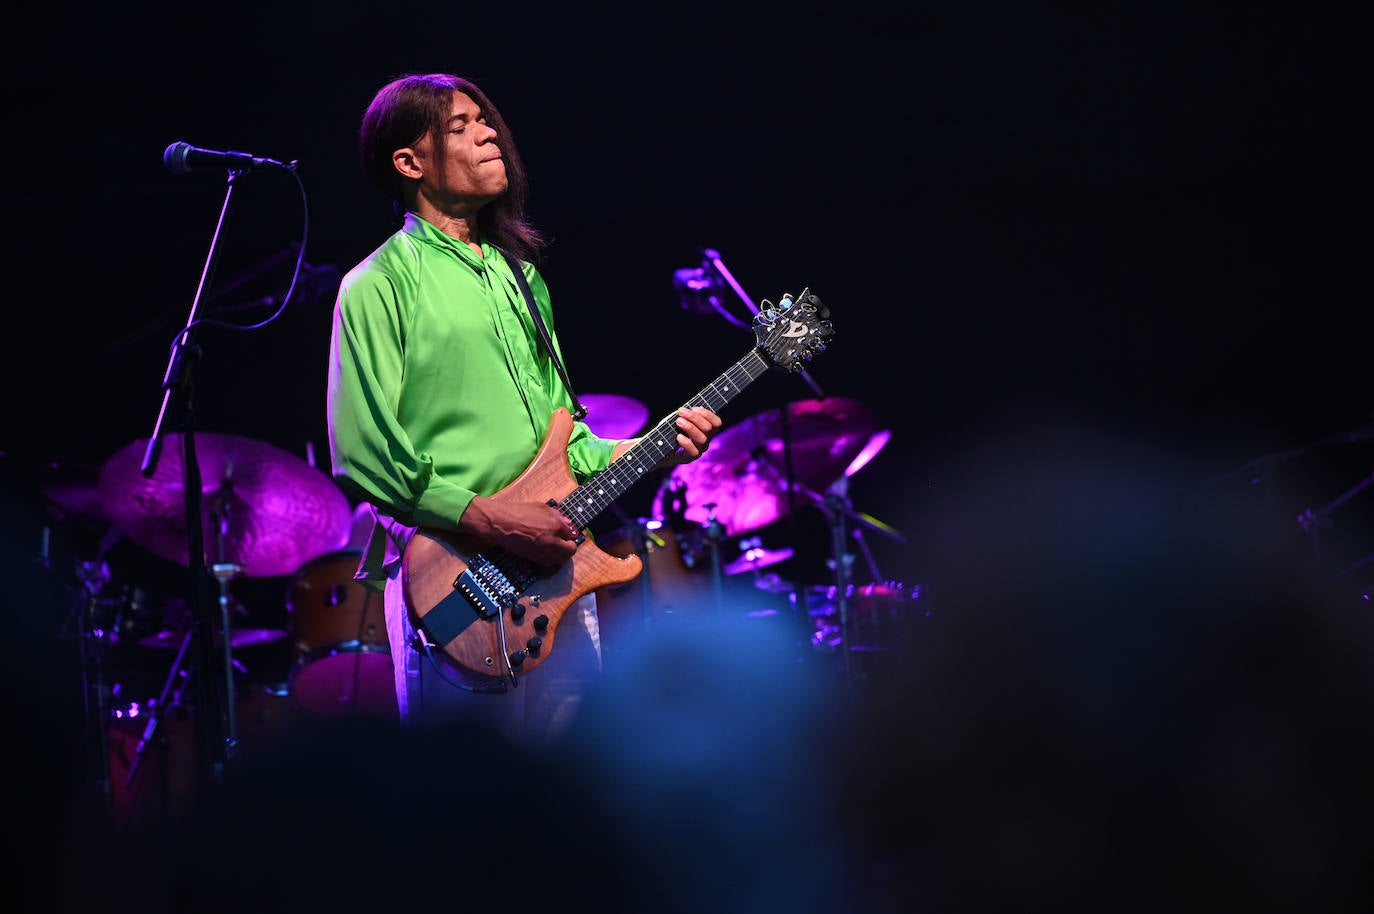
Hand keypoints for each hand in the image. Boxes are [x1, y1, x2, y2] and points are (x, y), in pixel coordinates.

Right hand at [460, 496, 579, 565]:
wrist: (501, 525)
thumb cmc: (518, 513)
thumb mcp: (541, 508)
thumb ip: (557, 516)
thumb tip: (567, 523)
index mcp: (555, 525)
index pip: (571, 534)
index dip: (570, 533)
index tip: (567, 533)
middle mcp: (552, 541)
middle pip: (570, 550)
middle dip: (570, 547)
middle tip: (566, 543)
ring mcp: (543, 552)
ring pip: (561, 560)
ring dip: (562, 555)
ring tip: (558, 549)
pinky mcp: (534, 559)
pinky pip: (549, 564)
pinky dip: (552, 560)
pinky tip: (547, 553)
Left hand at [666, 406, 721, 466]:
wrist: (657, 449)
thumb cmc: (669, 430)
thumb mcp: (678, 419)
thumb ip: (686, 414)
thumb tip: (689, 409)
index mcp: (706, 431)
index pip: (716, 423)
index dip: (707, 414)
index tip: (693, 408)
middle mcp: (705, 441)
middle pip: (709, 428)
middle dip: (694, 417)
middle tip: (680, 412)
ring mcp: (698, 451)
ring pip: (702, 439)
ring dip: (690, 427)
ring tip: (678, 421)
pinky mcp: (688, 459)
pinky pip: (694, 452)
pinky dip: (687, 442)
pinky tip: (678, 436)